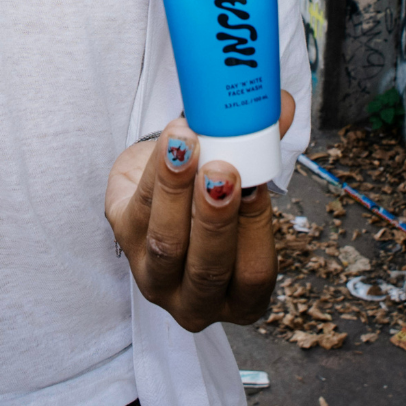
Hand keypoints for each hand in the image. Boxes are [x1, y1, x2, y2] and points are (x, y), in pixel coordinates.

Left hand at [105, 92, 295, 332]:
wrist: (161, 183)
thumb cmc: (211, 193)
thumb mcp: (243, 179)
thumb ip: (264, 149)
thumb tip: (281, 106)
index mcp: (241, 295)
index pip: (254, 274)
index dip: (254, 232)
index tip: (255, 183)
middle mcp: (197, 299)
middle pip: (207, 268)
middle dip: (214, 218)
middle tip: (221, 169)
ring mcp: (155, 277)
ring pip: (166, 243)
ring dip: (177, 190)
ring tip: (187, 145)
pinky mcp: (123, 242)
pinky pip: (138, 210)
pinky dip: (154, 172)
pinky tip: (170, 140)